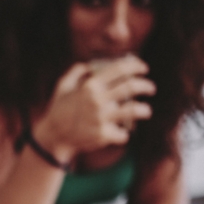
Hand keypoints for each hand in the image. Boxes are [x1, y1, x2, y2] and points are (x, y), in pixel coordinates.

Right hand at [33, 56, 154, 162]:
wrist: (53, 137)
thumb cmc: (58, 110)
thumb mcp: (62, 86)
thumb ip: (75, 72)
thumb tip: (89, 65)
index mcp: (90, 86)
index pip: (120, 69)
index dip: (136, 66)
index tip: (143, 68)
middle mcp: (97, 100)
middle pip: (131, 87)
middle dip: (146, 86)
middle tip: (150, 88)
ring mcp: (101, 118)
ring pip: (134, 110)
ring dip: (144, 110)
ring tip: (146, 111)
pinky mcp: (103, 135)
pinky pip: (123, 134)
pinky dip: (123, 133)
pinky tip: (121, 133)